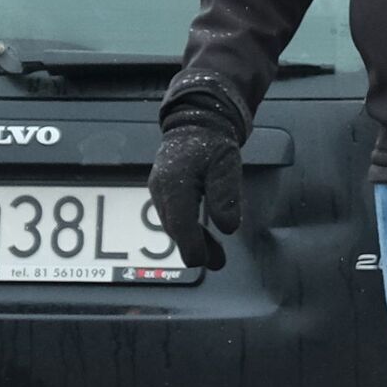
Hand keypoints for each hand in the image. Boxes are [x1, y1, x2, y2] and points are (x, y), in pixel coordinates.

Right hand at [148, 104, 242, 271]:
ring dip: (193, 241)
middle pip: (175, 227)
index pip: (179, 223)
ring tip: (216, 259)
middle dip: (195, 247)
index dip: (191, 245)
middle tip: (217, 263)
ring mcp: (159, 190)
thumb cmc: (213, 142)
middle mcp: (161, 188)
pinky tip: (205, 240)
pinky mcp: (164, 192)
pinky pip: (174, 217)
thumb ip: (226, 194)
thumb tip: (227, 228)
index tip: (202, 261)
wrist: (196, 123)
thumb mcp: (227, 164)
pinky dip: (189, 230)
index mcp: (175, 182)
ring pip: (174, 224)